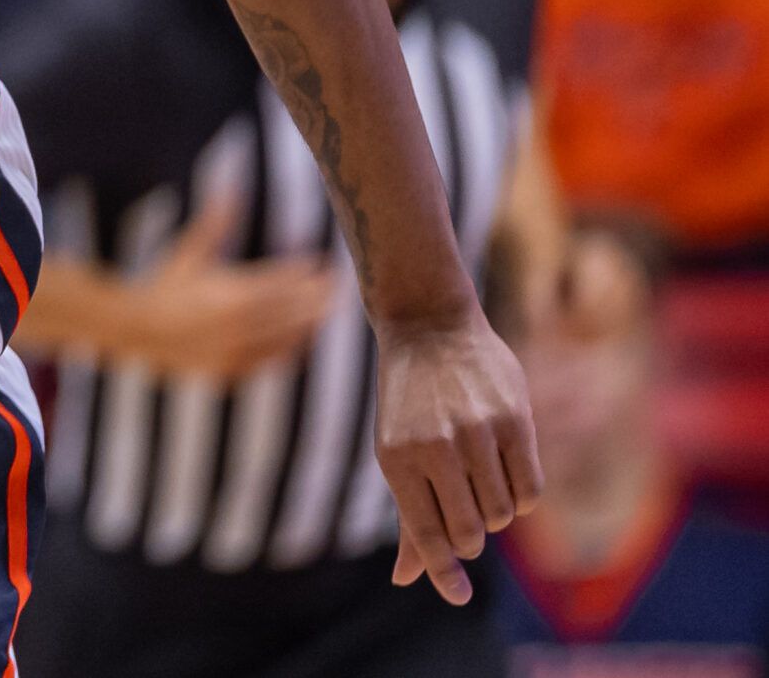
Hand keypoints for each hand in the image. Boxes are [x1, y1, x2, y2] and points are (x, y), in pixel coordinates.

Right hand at [45, 193, 334, 380]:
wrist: (138, 330)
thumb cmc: (165, 285)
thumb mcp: (189, 253)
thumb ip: (215, 223)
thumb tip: (230, 186)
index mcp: (228, 292)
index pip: (278, 280)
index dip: (302, 271)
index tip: (320, 262)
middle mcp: (236, 324)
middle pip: (290, 309)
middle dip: (316, 296)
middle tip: (337, 283)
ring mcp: (236, 350)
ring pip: (287, 337)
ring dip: (310, 323)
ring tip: (329, 310)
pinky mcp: (234, 370)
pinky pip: (273, 360)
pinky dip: (292, 347)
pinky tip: (304, 337)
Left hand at [376, 310, 542, 604]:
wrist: (429, 328)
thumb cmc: (408, 402)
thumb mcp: (395, 454)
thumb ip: (409, 518)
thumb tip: (408, 581)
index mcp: (396, 459)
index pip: (426, 534)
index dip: (444, 572)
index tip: (458, 596)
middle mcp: (434, 447)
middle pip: (470, 532)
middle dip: (471, 536)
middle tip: (466, 513)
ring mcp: (476, 432)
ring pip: (502, 514)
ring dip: (496, 512)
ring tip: (480, 482)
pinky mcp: (513, 420)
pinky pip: (530, 490)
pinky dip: (521, 496)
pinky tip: (505, 475)